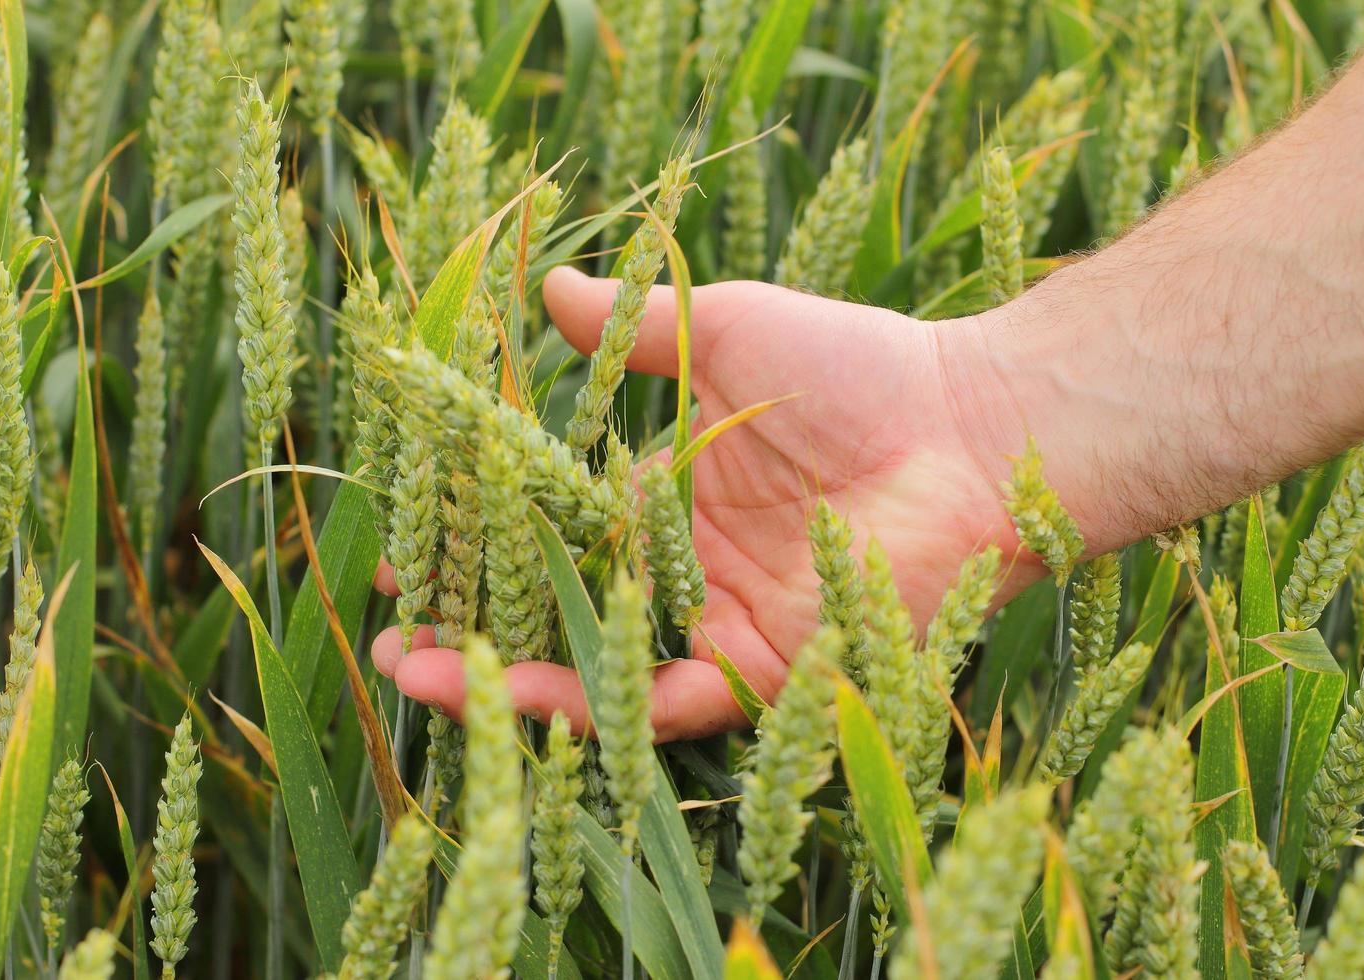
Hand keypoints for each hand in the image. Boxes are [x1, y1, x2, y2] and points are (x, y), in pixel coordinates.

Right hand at [370, 267, 1046, 739]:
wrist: (971, 427)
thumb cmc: (858, 364)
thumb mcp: (724, 330)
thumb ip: (633, 327)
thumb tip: (542, 288)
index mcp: (677, 496)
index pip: (558, 527)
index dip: (484, 536)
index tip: (410, 540)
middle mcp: (690, 571)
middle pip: (563, 608)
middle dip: (477, 620)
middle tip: (392, 627)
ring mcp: (724, 626)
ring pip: (598, 668)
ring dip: (508, 678)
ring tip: (414, 672)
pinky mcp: (765, 671)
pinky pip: (664, 700)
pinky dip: (590, 702)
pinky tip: (508, 692)